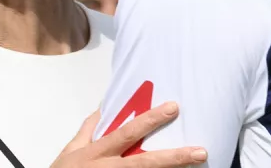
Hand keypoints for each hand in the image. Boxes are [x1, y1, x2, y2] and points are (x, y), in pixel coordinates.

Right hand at [52, 102, 206, 167]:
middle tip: (199, 151)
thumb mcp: (70, 150)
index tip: (173, 108)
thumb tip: (102, 108)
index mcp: (97, 153)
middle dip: (174, 157)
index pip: (128, 133)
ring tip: (196, 165)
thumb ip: (88, 129)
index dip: (151, 120)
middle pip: (145, 164)